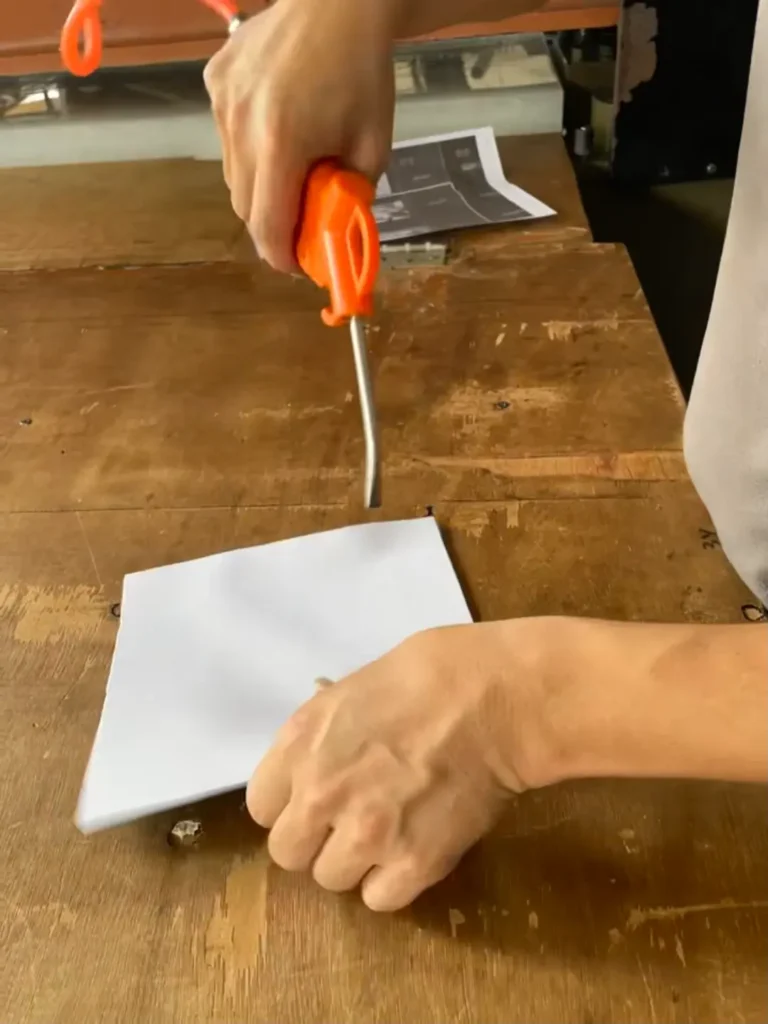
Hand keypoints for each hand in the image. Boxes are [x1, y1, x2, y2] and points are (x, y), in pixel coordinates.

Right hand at [203, 0, 397, 272]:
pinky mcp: (215, 82)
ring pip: (233, 174)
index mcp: (282, 144)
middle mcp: (241, 126)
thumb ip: (351, 198)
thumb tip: (336, 236)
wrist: (338, 2)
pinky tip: (278, 124)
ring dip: (261, 186)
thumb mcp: (373, 146)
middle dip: (272, 223)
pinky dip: (250, 147)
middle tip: (302, 221)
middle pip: (245, 207)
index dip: (282, 257)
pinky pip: (227, 136)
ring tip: (293, 167)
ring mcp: (222, 102)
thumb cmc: (363, 72)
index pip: (266, 226)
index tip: (298, 265)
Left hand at [246, 621, 554, 910]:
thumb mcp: (356, 687)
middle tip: (351, 818)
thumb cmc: (431, 673)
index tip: (315, 798)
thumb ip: (326, 729)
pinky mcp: (413, 863)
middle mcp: (321, 794)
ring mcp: (366, 833)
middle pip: (287, 853)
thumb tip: (320, 747)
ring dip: (356, 861)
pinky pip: (379, 898)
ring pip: (332, 878)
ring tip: (390, 830)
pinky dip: (394, 880)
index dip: (289, 804)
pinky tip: (414, 848)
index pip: (261, 806)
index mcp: (300, 743)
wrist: (496, 697)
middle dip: (316, 838)